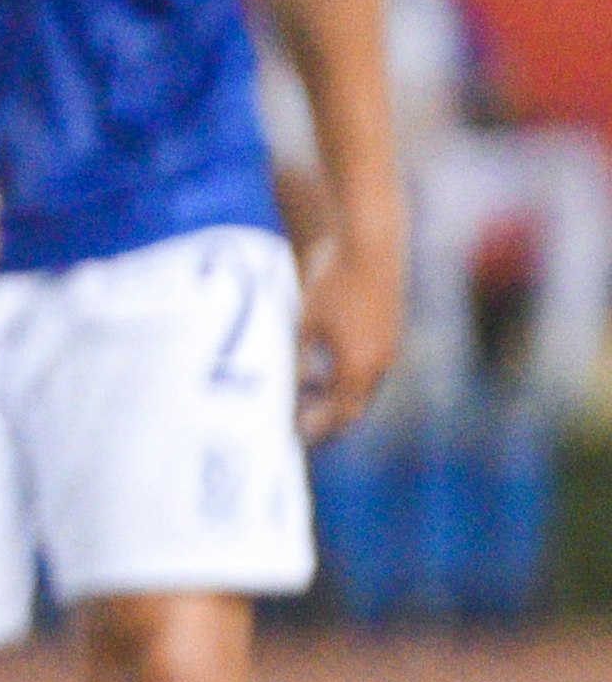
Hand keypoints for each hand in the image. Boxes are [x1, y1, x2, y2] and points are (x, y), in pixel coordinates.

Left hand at [298, 227, 402, 441]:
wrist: (371, 246)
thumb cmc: (334, 281)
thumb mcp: (305, 320)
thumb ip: (298, 355)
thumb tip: (292, 382)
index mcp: (359, 367)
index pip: (339, 413)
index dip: (319, 427)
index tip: (297, 436)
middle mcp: (380, 363)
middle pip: (355, 404)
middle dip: (330, 418)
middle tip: (305, 427)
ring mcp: (388, 347)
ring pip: (364, 385)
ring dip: (340, 396)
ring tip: (311, 399)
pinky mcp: (390, 330)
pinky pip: (370, 366)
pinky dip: (349, 375)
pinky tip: (328, 366)